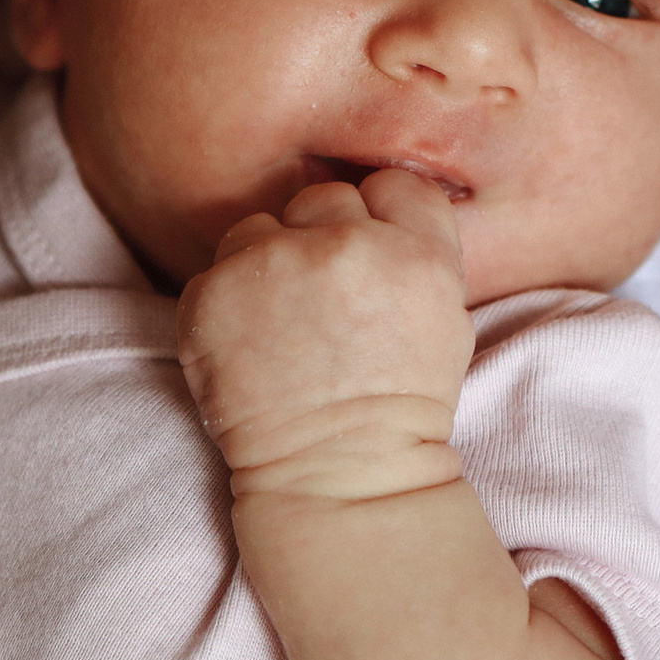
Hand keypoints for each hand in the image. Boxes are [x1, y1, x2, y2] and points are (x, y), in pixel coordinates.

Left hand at [176, 170, 474, 501]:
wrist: (336, 475)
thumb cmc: (395, 406)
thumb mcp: (445, 320)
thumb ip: (414, 251)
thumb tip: (376, 207)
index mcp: (417, 253)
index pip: (390, 184)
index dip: (376, 217)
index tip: (365, 257)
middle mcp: (350, 246)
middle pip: (322, 200)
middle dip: (318, 241)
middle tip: (318, 305)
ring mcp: (278, 265)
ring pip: (259, 230)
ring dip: (263, 267)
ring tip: (279, 330)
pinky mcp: (217, 291)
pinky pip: (215, 273)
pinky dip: (224, 306)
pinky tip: (248, 349)